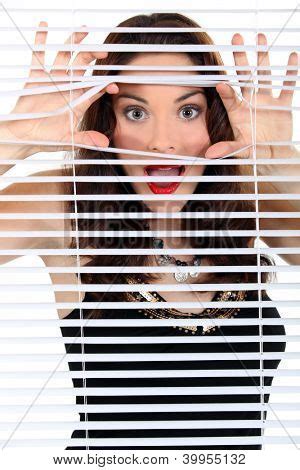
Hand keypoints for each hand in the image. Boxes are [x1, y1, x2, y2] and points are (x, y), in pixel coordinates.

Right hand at [2, 21, 118, 155]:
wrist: (24, 136)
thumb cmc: (47, 139)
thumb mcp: (69, 140)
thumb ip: (86, 139)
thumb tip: (104, 144)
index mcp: (78, 101)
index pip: (95, 89)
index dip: (105, 85)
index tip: (114, 84)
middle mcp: (68, 87)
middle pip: (83, 66)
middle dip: (93, 57)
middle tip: (103, 50)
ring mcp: (53, 80)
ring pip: (66, 56)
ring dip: (74, 43)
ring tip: (83, 30)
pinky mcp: (36, 76)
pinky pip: (39, 56)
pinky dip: (41, 41)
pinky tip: (44, 25)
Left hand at [204, 33, 298, 160]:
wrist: (273, 154)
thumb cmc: (254, 151)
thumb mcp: (241, 149)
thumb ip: (227, 148)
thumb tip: (209, 154)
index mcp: (239, 111)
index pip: (230, 97)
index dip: (226, 91)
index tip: (220, 84)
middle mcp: (251, 101)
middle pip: (245, 76)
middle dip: (241, 58)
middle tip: (237, 38)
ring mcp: (267, 100)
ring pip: (265, 75)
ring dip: (263, 57)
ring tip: (260, 37)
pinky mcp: (282, 104)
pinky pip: (287, 85)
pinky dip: (291, 71)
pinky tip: (292, 56)